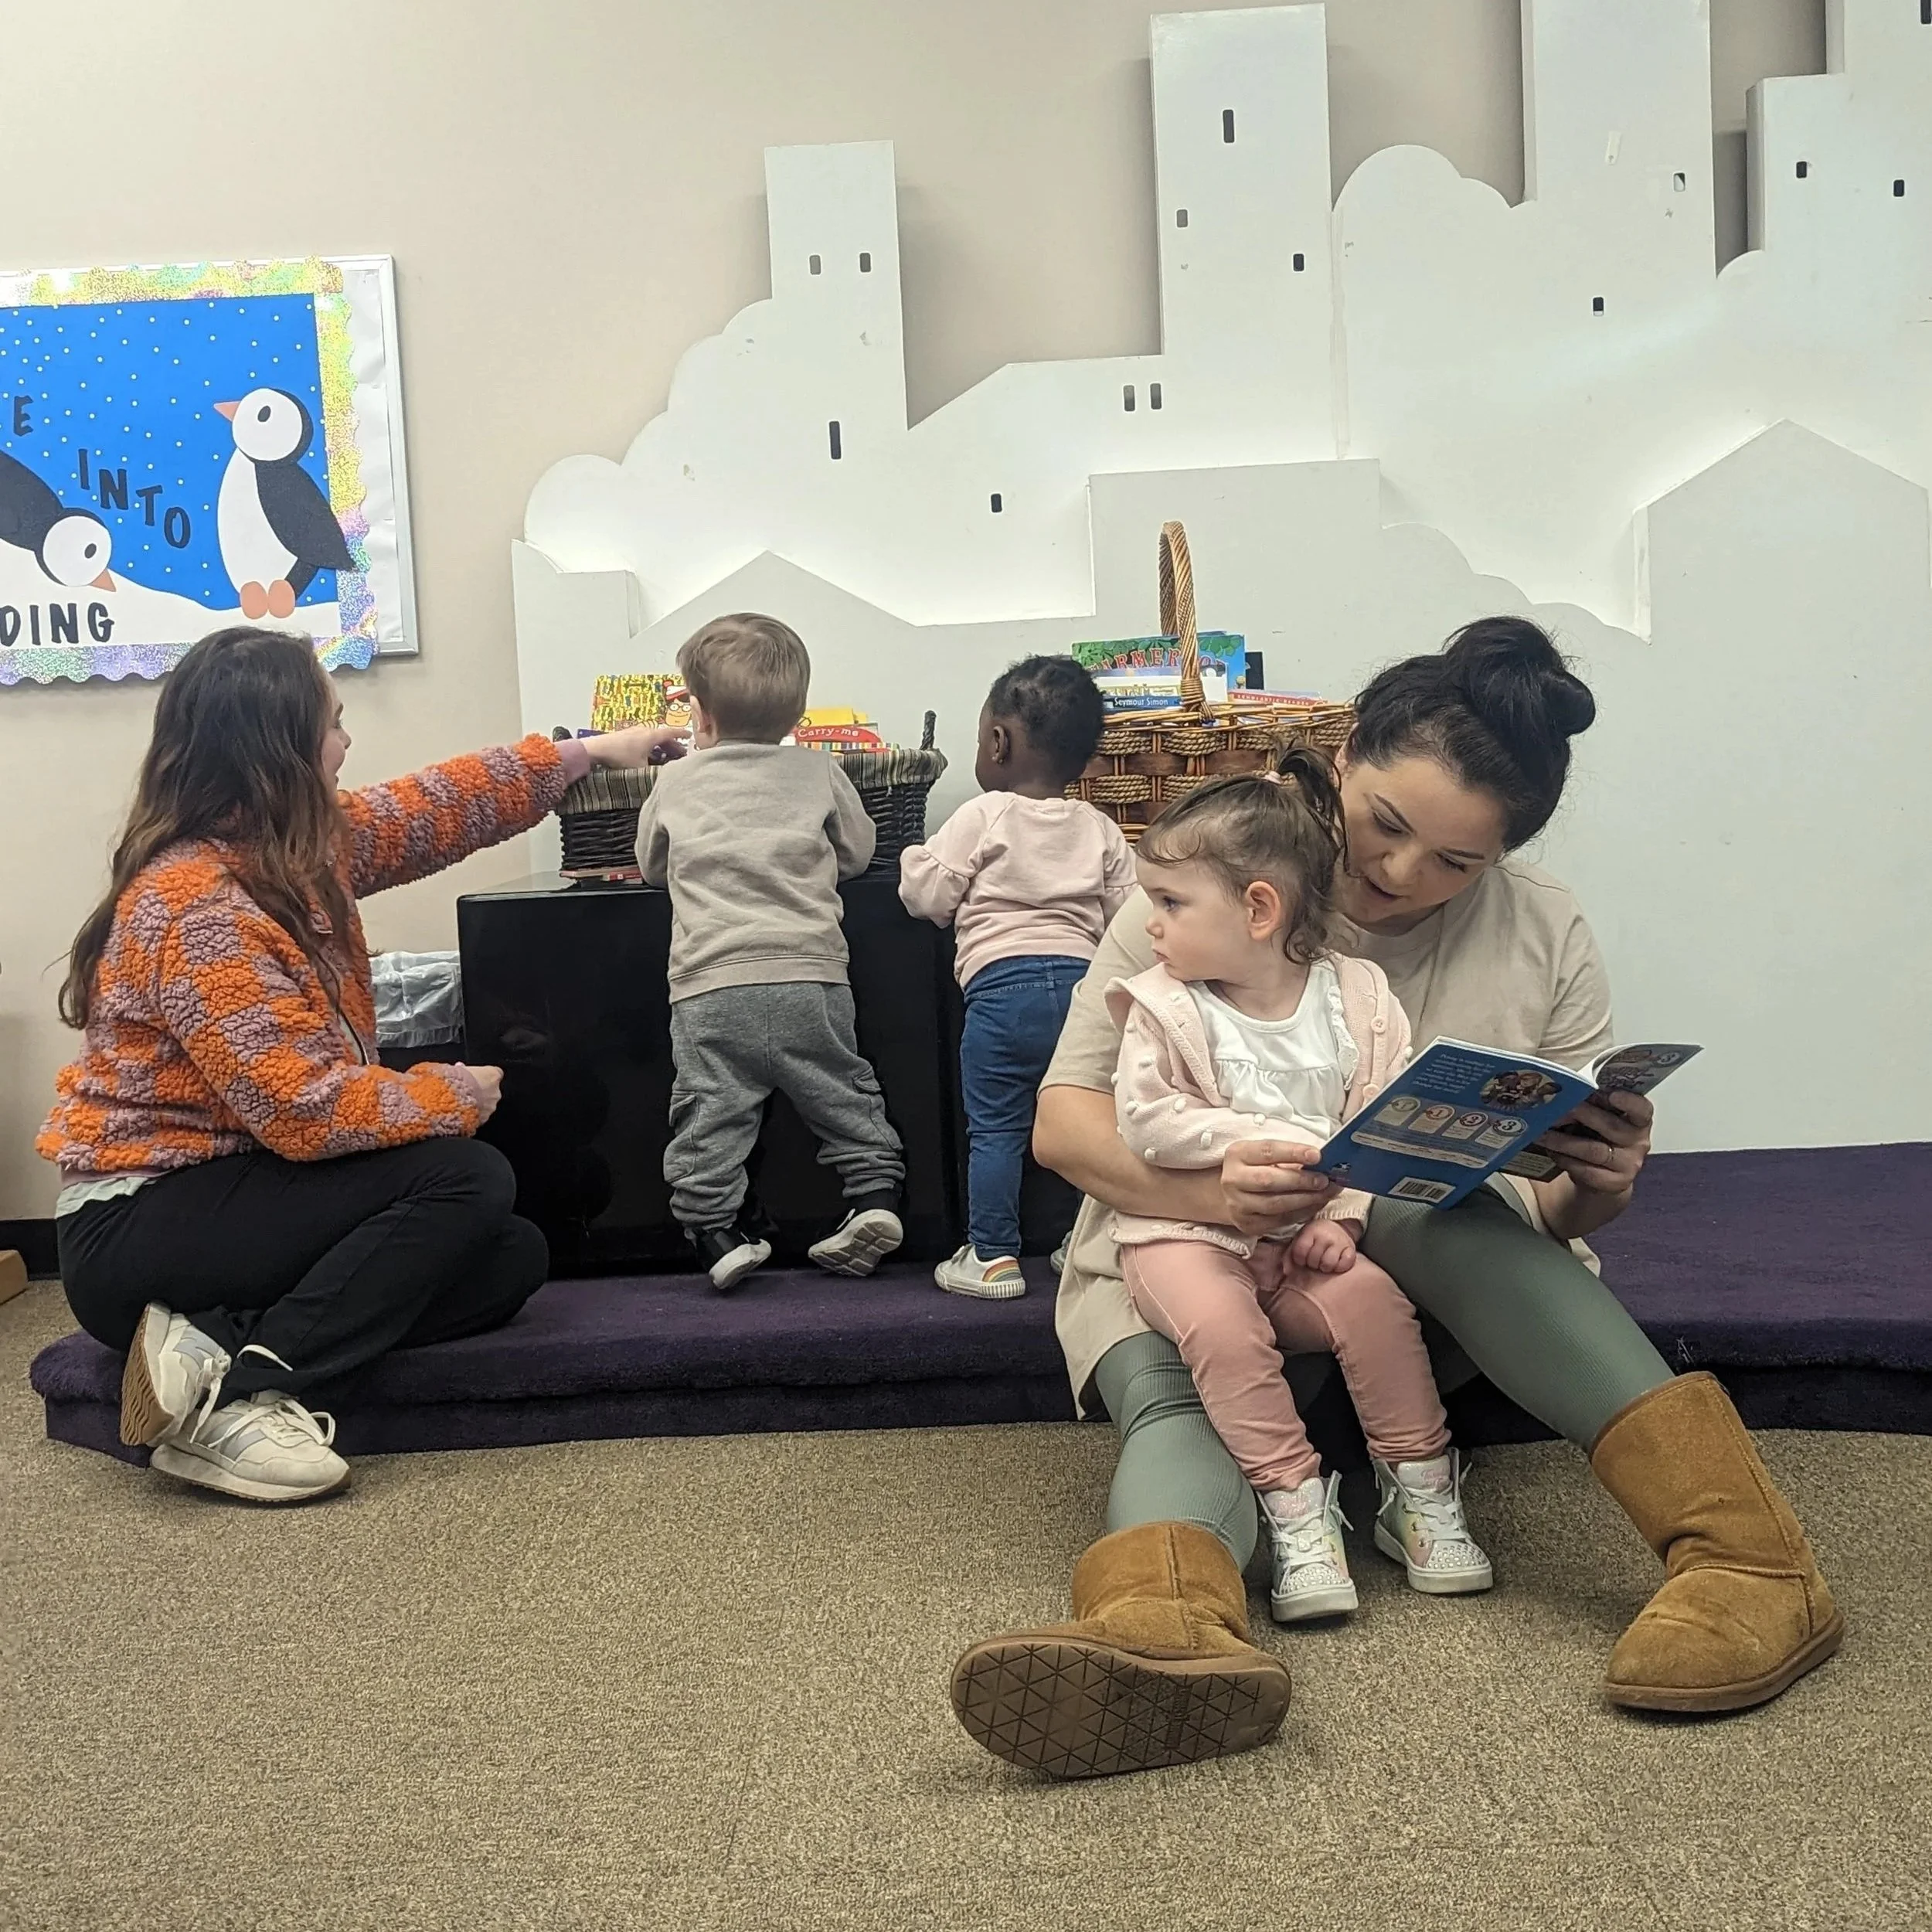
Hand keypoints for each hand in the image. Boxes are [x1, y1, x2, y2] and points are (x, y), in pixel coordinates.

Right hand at [458, 1063, 502, 1123]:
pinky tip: (460, 1113)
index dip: (485, 1076)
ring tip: (461, 1104)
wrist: (450, 1101)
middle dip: (481, 1091)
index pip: (495, 1073)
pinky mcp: (484, 1119)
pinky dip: (473, 1115)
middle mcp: (495, 1091)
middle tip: (466, 1091)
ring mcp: (491, 1107)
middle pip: (491, 1090)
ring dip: (478, 1104)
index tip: (476, 1077)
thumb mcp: (458, 1070)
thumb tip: (460, 1068)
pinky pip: (480, 1116)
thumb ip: (463, 1070)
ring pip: (487, 1105)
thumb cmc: (455, 1082)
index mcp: (492, 1075)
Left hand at [587, 723, 686, 768]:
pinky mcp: (626, 736)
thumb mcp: (641, 768)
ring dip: (661, 747)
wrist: (597, 749)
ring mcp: (634, 732)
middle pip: (663, 736)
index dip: (682, 734)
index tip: (691, 736)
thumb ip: (655, 771)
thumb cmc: (621, 757)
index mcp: (652, 735)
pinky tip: (649, 757)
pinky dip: (651, 747)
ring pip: (653, 738)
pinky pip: (644, 740)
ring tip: (666, 757)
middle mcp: (645, 730)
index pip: (672, 732)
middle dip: (673, 745)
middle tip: (680, 754)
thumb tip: (665, 776)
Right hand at [1219, 1140, 1339, 1239]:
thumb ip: (1288, 1156)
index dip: (1293, 1152)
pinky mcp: (1249, 1225)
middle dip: (1301, 1180)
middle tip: (1325, 1180)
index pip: (1267, 1151)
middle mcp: (1233, 1180)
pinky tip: (1316, 1204)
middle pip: (1269, 1181)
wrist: (1232, 1194)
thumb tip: (1322, 1162)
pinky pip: (1281, 1220)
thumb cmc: (1256, 1168)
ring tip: (1326, 1193)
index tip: (1317, 1155)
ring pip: (1276, 1204)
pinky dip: (1302, 1212)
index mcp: (1237, 1154)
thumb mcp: (1263, 1155)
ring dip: (1306, 1199)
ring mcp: (1238, 1205)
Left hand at [1289, 1217, 1356, 1274]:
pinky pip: (1345, 1264)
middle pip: (1314, 1260)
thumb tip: (1286, 1272)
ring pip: (1328, 1264)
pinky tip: (1336, 1263)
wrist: (1337, 1226)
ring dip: (1325, 1267)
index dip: (1299, 1259)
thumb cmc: (1314, 1238)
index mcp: (1310, 1232)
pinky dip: (1340, 1267)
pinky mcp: (1351, 1249)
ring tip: (1324, 1263)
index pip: (1300, 1252)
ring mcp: (1339, 1242)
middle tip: (1315, 1260)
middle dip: (1312, 1264)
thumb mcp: (1299, 1241)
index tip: (1302, 1259)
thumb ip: (1289, 1256)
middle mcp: (1325, 1236)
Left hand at [1537, 1090, 1651, 1197]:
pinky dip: (1566, 1160)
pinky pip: (1586, 1171)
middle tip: (1554, 1108)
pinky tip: (1552, 1153)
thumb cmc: (1600, 1136)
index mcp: (1639, 1120)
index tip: (1611, 1095)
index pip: (1642, 1109)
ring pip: (1594, 1150)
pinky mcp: (1615, 1183)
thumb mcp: (1600, 1118)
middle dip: (1580, 1114)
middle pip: (1610, 1126)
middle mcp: (1639, 1141)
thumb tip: (1562, 1093)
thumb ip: (1592, 1106)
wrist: (1605, 1173)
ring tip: (1541, 1133)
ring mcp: (1629, 1164)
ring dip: (1563, 1141)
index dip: (1629, 1101)